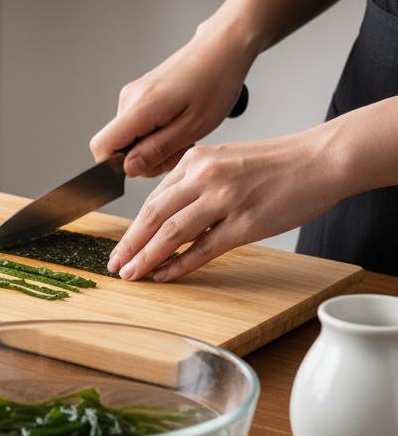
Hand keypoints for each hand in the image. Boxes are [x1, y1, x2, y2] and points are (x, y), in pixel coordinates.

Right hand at [90, 26, 254, 177]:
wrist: (221, 49)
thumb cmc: (215, 83)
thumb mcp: (193, 127)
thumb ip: (157, 149)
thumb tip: (128, 169)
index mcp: (139, 107)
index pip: (101, 146)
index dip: (117, 165)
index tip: (148, 165)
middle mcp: (128, 99)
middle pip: (116, 145)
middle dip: (145, 158)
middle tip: (179, 151)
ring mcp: (133, 95)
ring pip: (129, 137)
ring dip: (154, 146)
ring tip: (185, 138)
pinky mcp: (140, 93)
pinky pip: (137, 125)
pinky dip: (155, 133)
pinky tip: (180, 126)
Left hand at [107, 128, 344, 281]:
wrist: (321, 160)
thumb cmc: (277, 164)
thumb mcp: (226, 160)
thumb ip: (196, 182)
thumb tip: (170, 213)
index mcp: (195, 160)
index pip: (154, 199)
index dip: (134, 227)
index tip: (121, 246)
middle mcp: (203, 177)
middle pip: (153, 215)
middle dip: (129, 244)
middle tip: (114, 265)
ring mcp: (223, 200)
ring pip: (171, 232)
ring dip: (147, 257)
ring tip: (131, 274)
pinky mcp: (245, 223)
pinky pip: (203, 249)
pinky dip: (180, 264)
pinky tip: (164, 275)